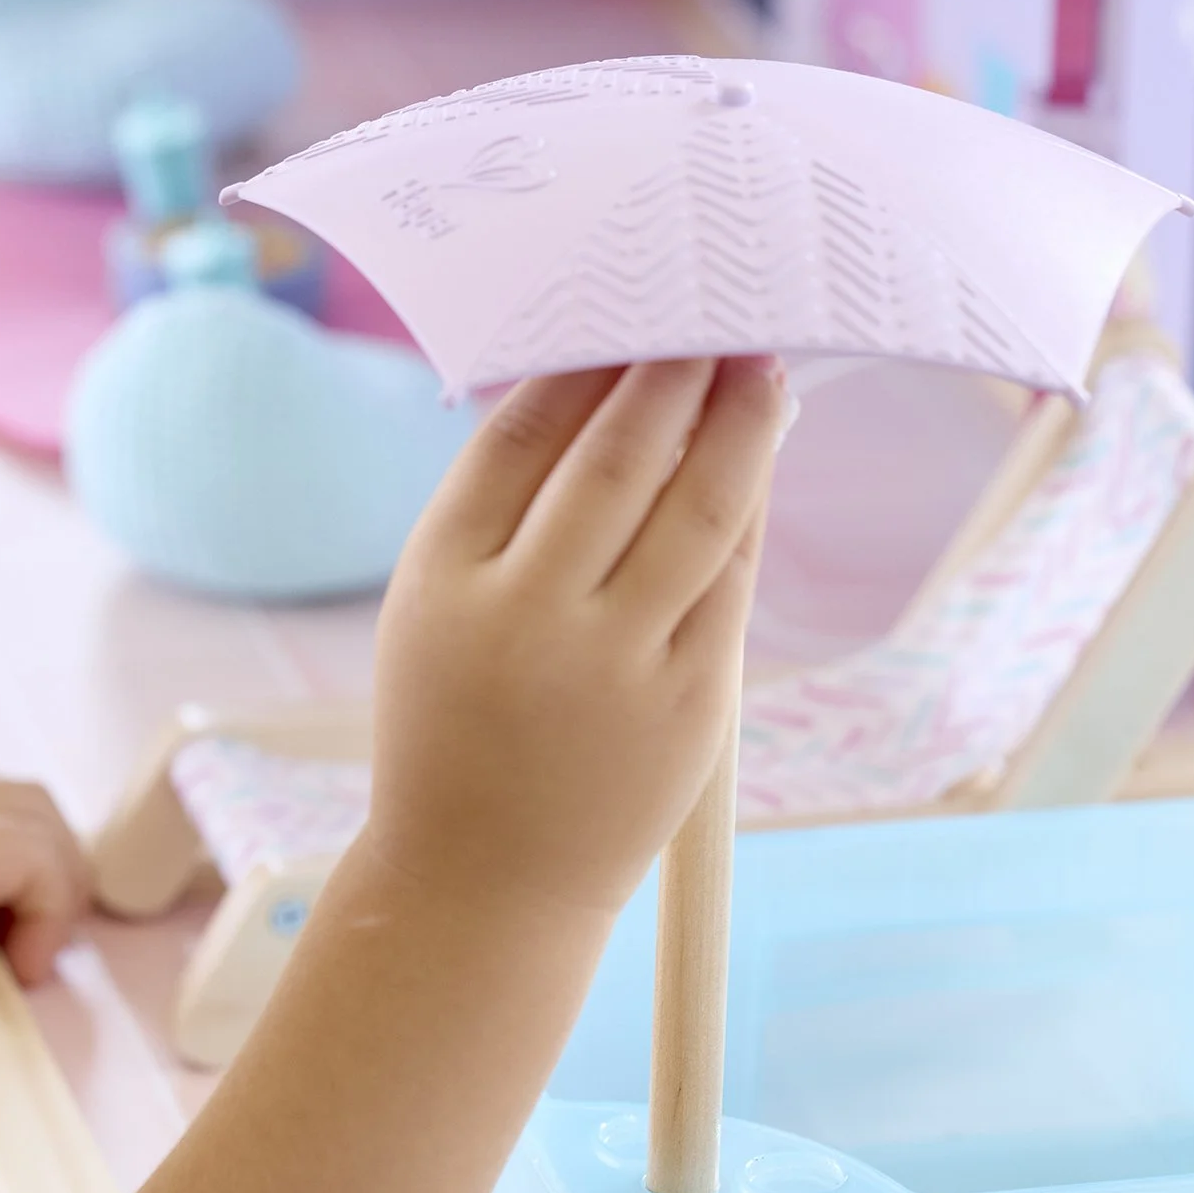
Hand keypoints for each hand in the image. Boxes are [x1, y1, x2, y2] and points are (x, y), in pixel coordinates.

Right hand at [366, 355, 781, 916]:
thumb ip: (502, 516)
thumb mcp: (435, 615)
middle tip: (716, 309)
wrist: (480, 885)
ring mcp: (612, 664)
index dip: (587, 358)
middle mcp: (526, 616)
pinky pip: (727, 579)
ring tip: (758, 368)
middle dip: (677, 369)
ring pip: (698, 506)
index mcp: (444, 580)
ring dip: (738, 421)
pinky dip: (746, 509)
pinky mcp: (685, 703)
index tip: (631, 307)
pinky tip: (754, 463)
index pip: (524, 431)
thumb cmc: (458, 728)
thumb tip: (610, 393)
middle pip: (620, 454)